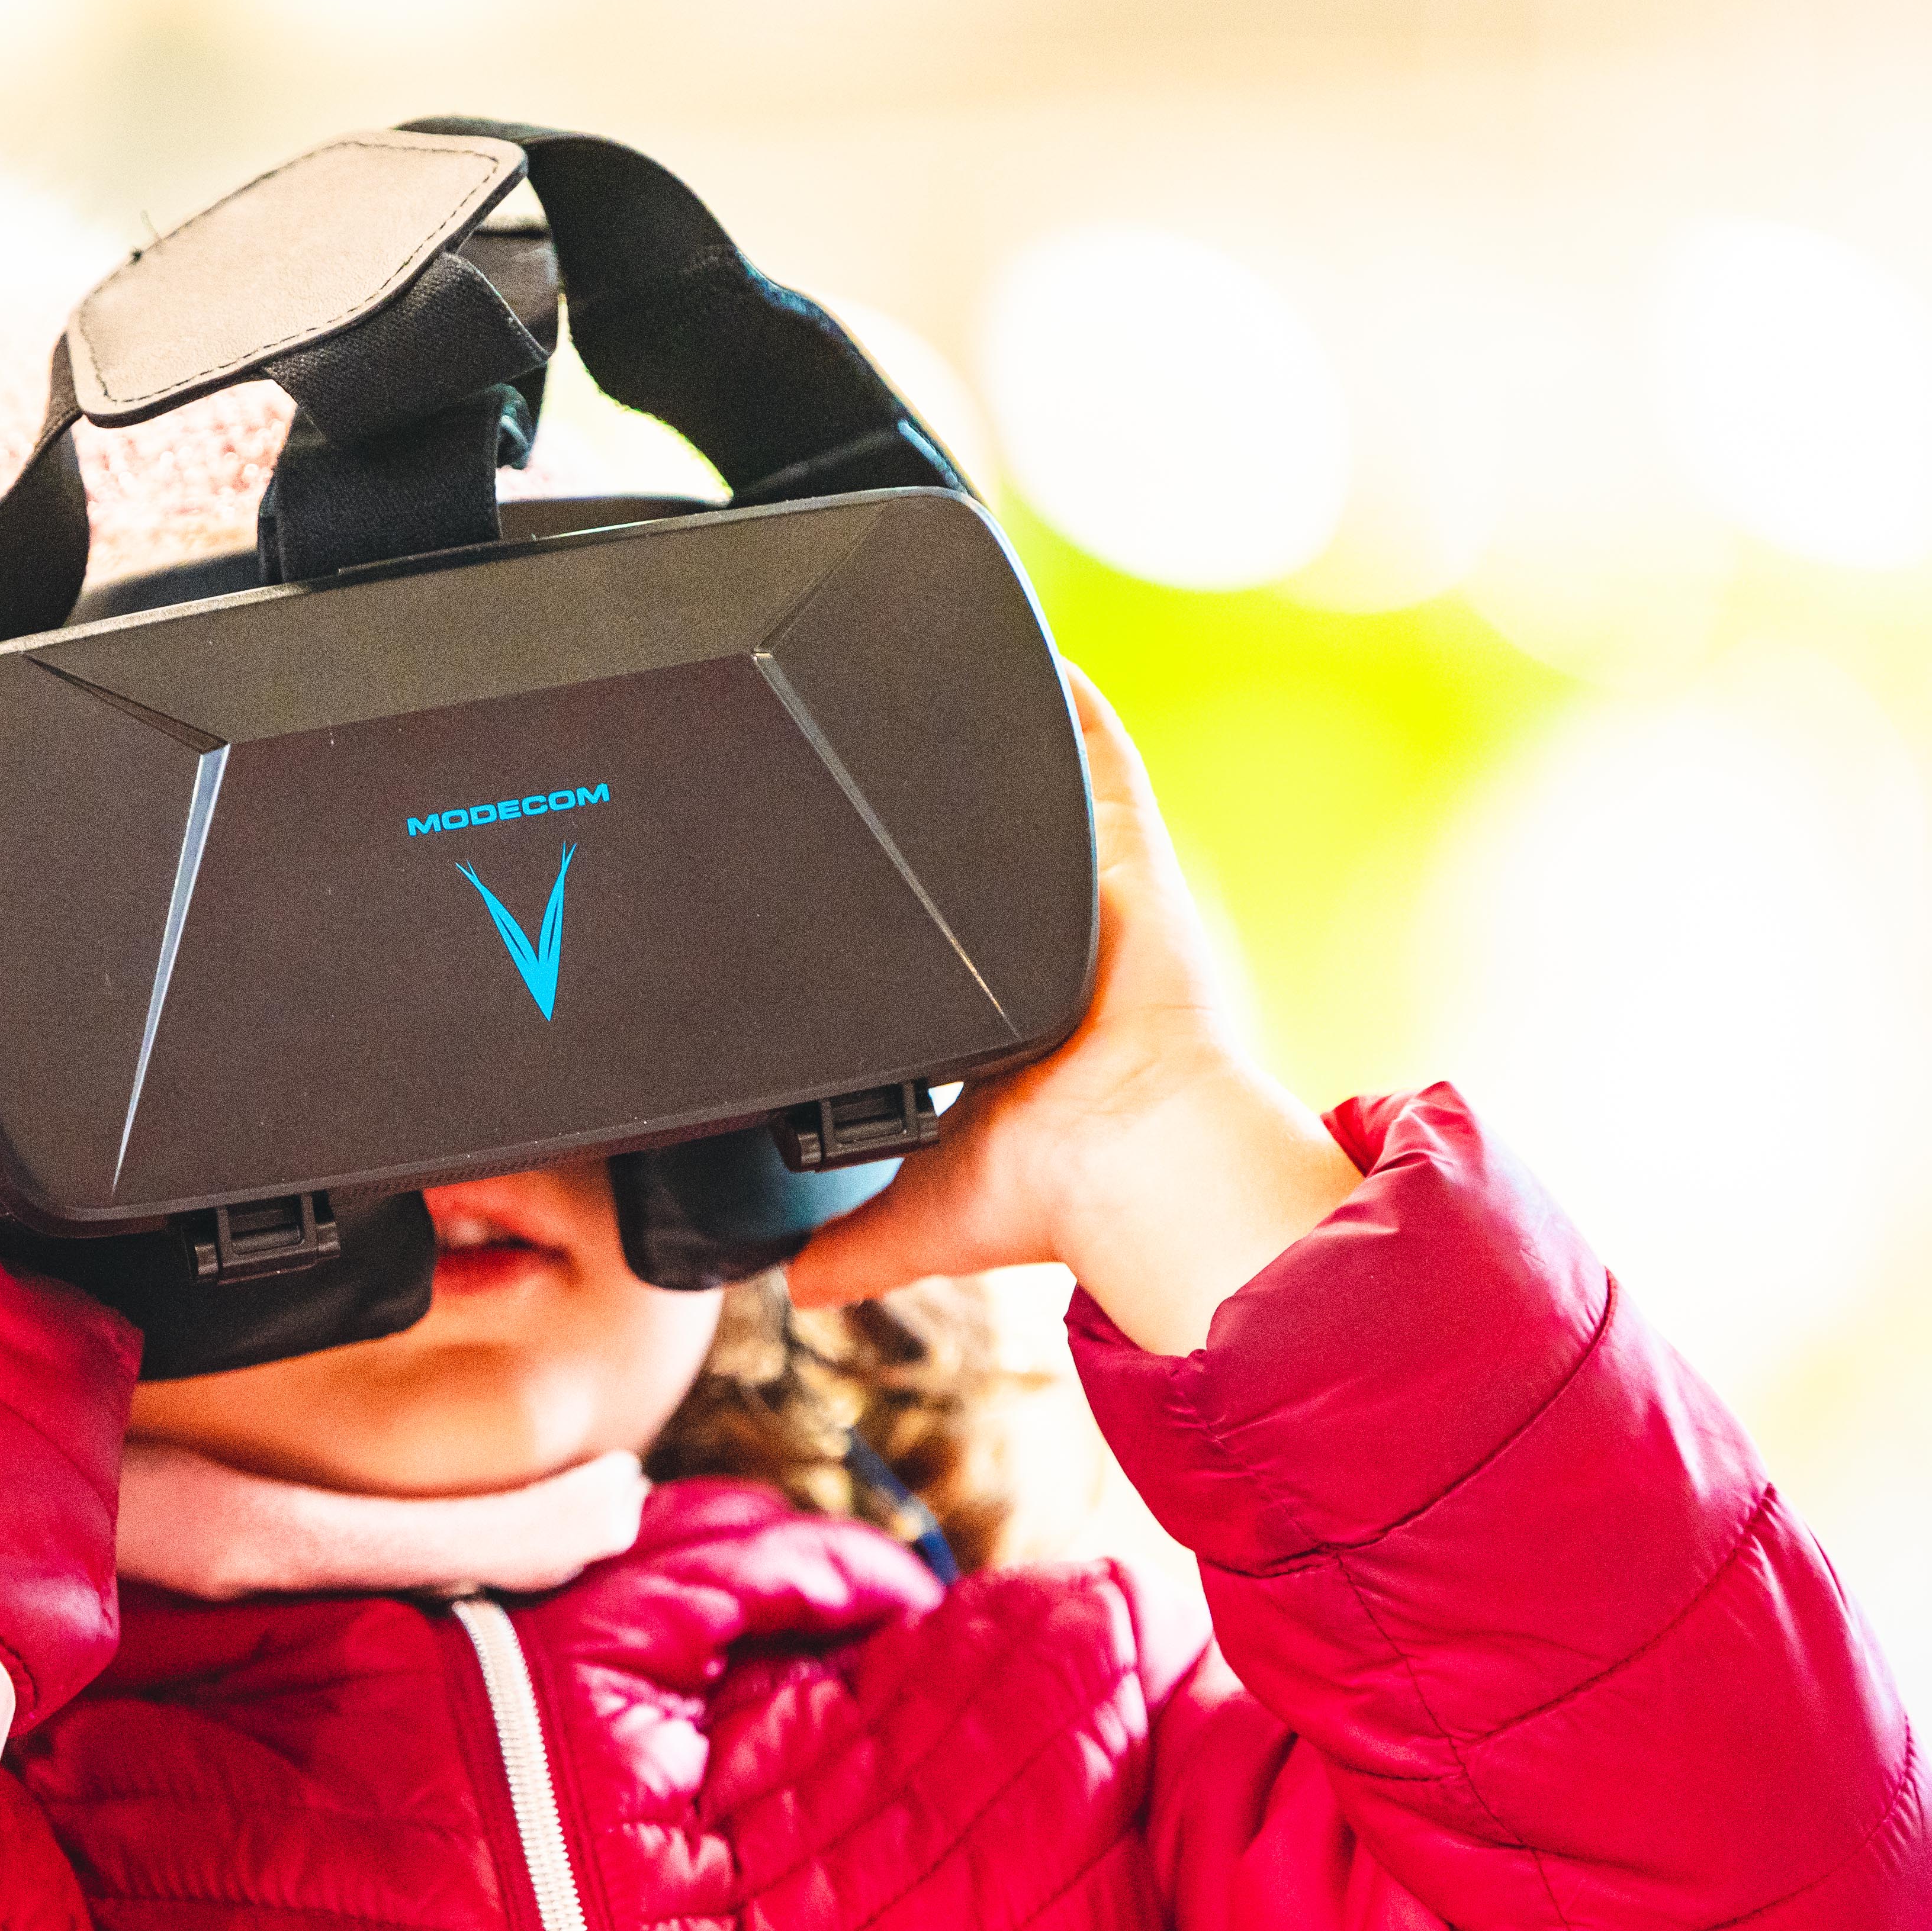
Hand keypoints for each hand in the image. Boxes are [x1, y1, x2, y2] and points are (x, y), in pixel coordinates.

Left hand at [785, 667, 1360, 1353]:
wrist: (1135, 1156)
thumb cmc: (1062, 1188)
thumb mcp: (929, 1217)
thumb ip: (859, 1247)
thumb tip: (795, 1285)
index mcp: (1014, 1010)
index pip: (955, 937)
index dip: (917, 906)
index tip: (865, 882)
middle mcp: (1052, 943)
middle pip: (988, 857)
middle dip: (940, 814)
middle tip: (867, 757)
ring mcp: (1091, 895)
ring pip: (1035, 795)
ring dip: (992, 746)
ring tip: (918, 678)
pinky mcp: (1126, 855)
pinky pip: (1097, 751)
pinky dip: (1067, 697)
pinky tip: (1026, 645)